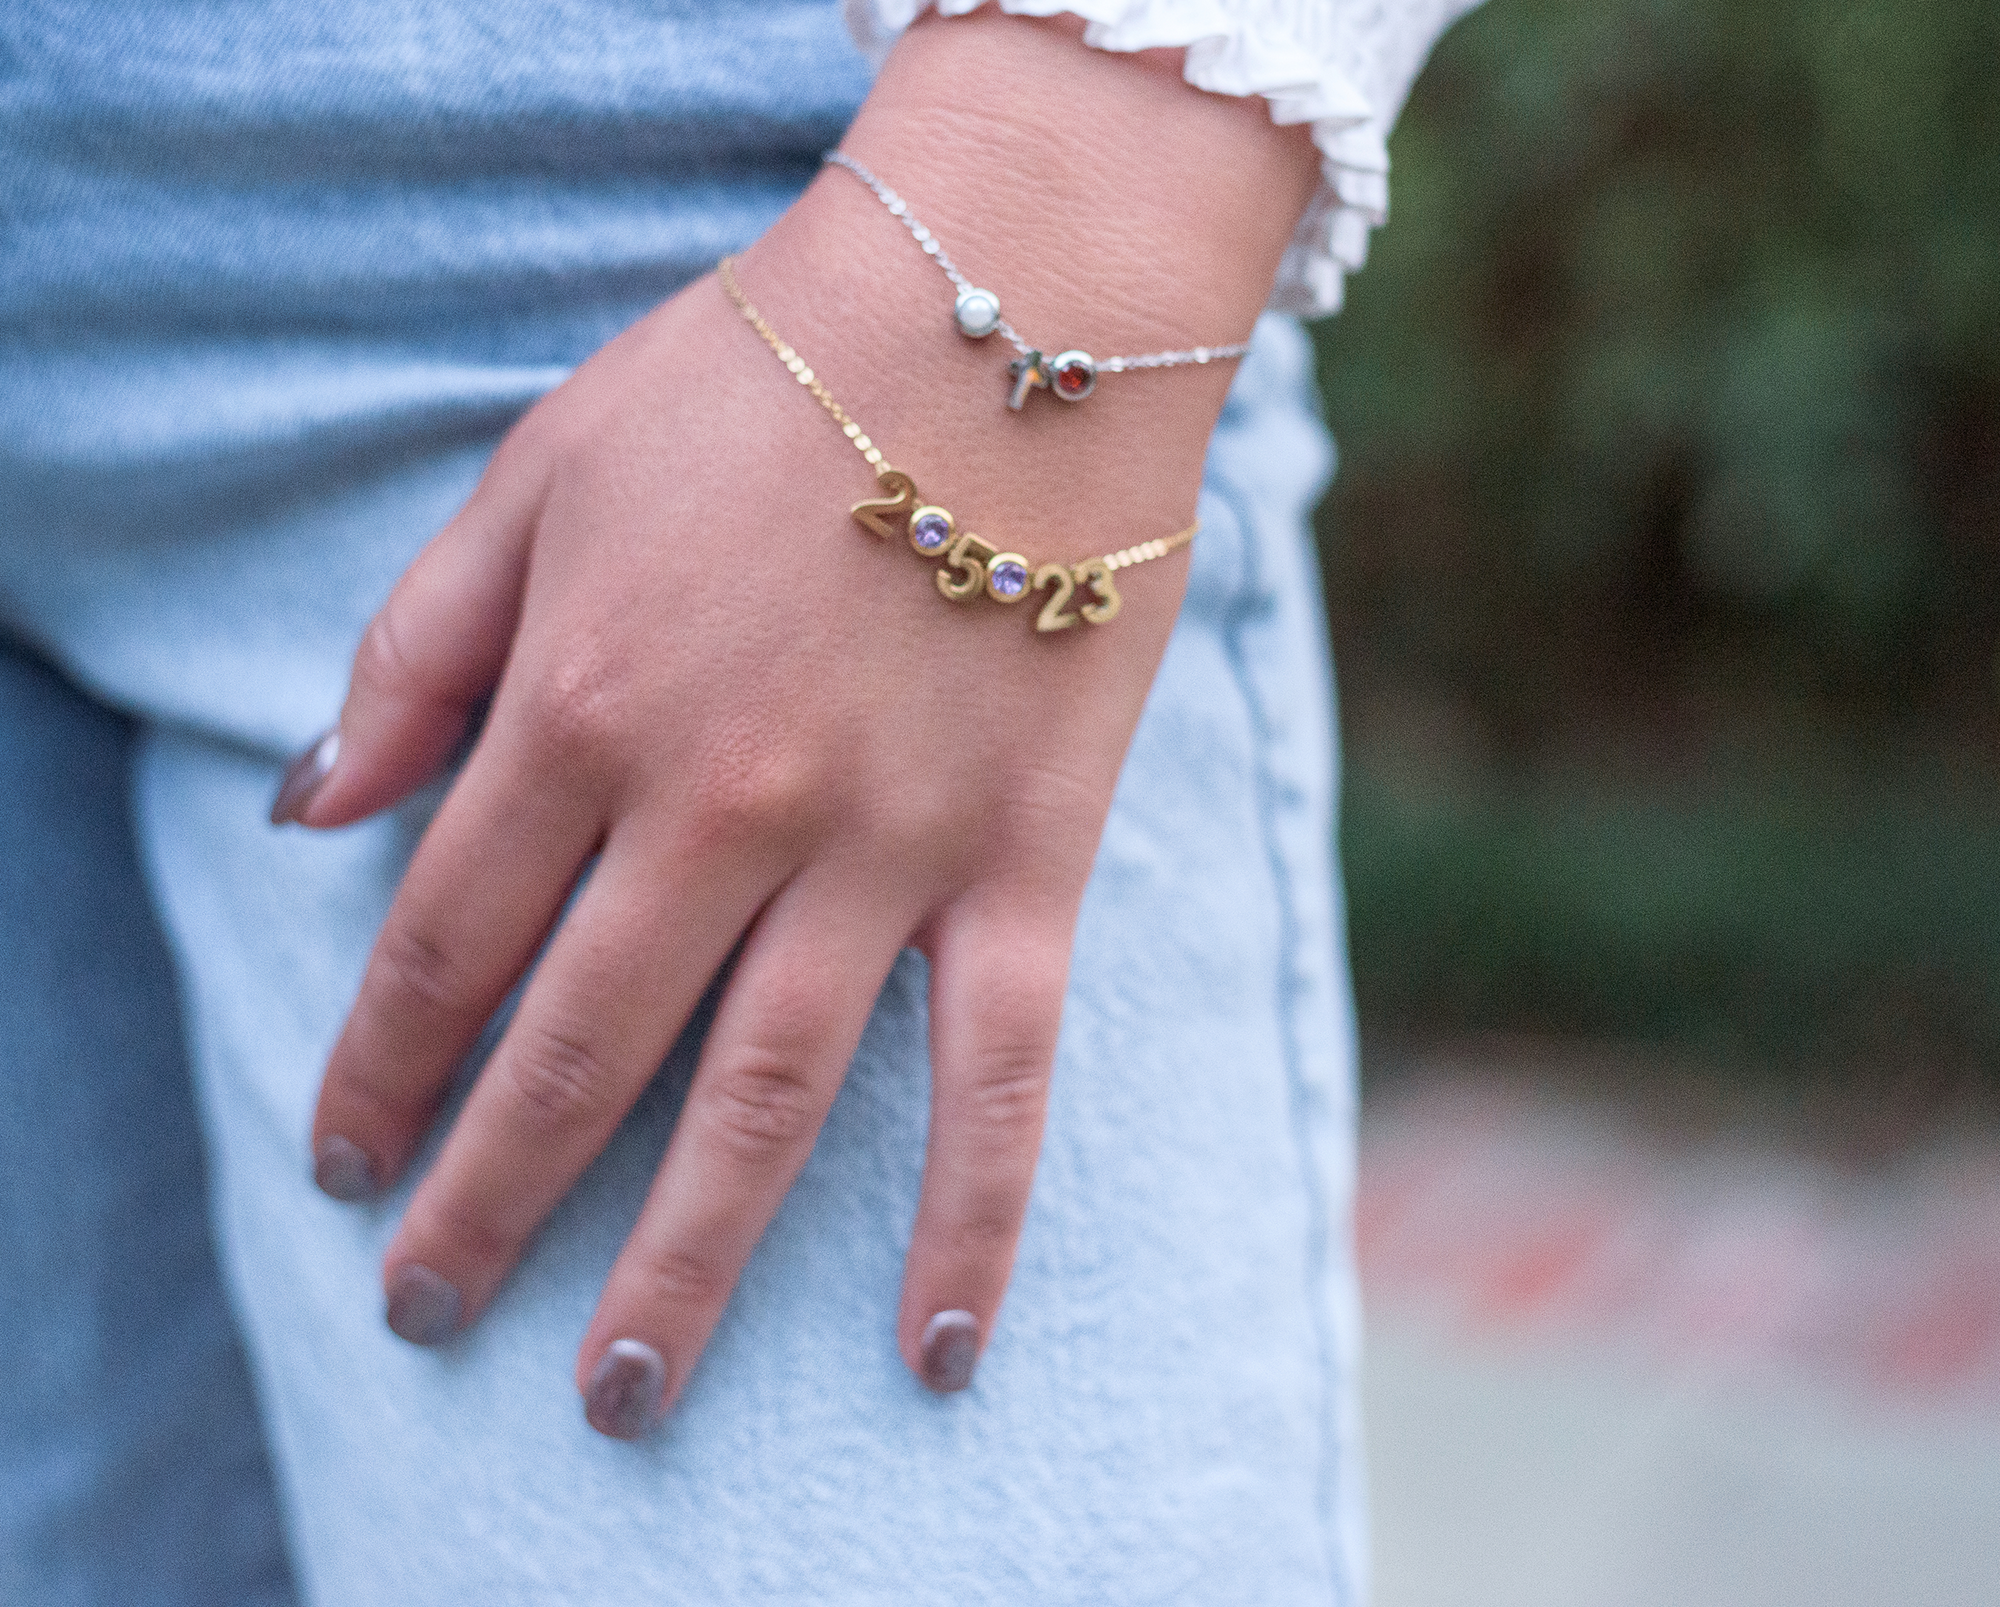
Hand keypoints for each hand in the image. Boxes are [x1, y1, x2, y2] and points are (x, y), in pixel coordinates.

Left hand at [283, 12, 1318, 1434]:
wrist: (1007, 312)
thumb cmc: (759, 374)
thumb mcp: (538, 470)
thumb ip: (415, 646)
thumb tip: (309, 807)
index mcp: (580, 706)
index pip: (441, 941)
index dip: (375, 1067)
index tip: (344, 1160)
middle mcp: (717, 808)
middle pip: (572, 1056)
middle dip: (484, 1203)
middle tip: (432, 1309)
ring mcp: (880, 853)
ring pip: (760, 1106)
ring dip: (675, 1265)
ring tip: (612, 1394)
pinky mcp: (1023, 866)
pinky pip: (1000, 1077)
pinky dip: (971, 1223)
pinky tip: (936, 1352)